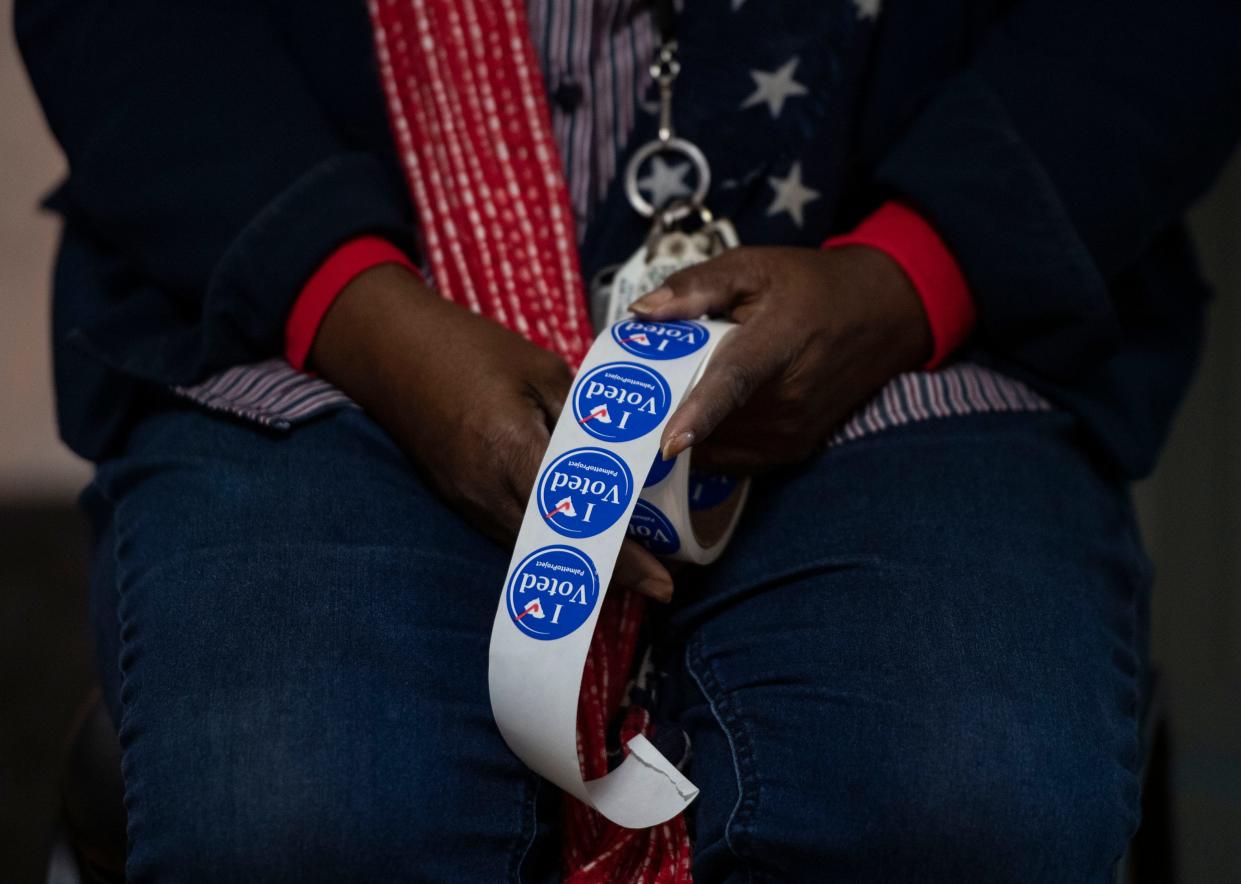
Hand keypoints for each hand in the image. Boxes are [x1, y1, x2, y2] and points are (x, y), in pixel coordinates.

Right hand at [310, 264, 673, 600]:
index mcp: (513, 450)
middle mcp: (488, 489)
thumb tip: (623, 452)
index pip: (579, 519)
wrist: (389, 349)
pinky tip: (575, 543)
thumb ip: (582, 416)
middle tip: (659, 585)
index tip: (662, 582)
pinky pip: (510, 533)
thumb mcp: (539, 369)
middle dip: (610, 573)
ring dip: (579, 563)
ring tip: (630, 571)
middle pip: (558, 550)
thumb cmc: (467, 348)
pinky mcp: (458, 498)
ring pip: (533, 549)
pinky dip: (547, 546)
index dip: (621, 557)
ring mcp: (468, 500)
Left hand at [629, 245, 932, 471]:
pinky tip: (700, 416)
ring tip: (672, 395)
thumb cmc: (808, 287)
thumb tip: (641, 312)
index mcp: (778, 342)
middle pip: (711, 420)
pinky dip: (710, 441)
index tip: (667, 443)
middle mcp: (790, 397)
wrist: (879, 316)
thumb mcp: (753, 267)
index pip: (734, 382)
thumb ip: (695, 287)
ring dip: (689, 429)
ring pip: (717, 444)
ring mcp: (793, 430)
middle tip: (637, 391)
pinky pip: (733, 457)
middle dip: (669, 412)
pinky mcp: (793, 449)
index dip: (700, 413)